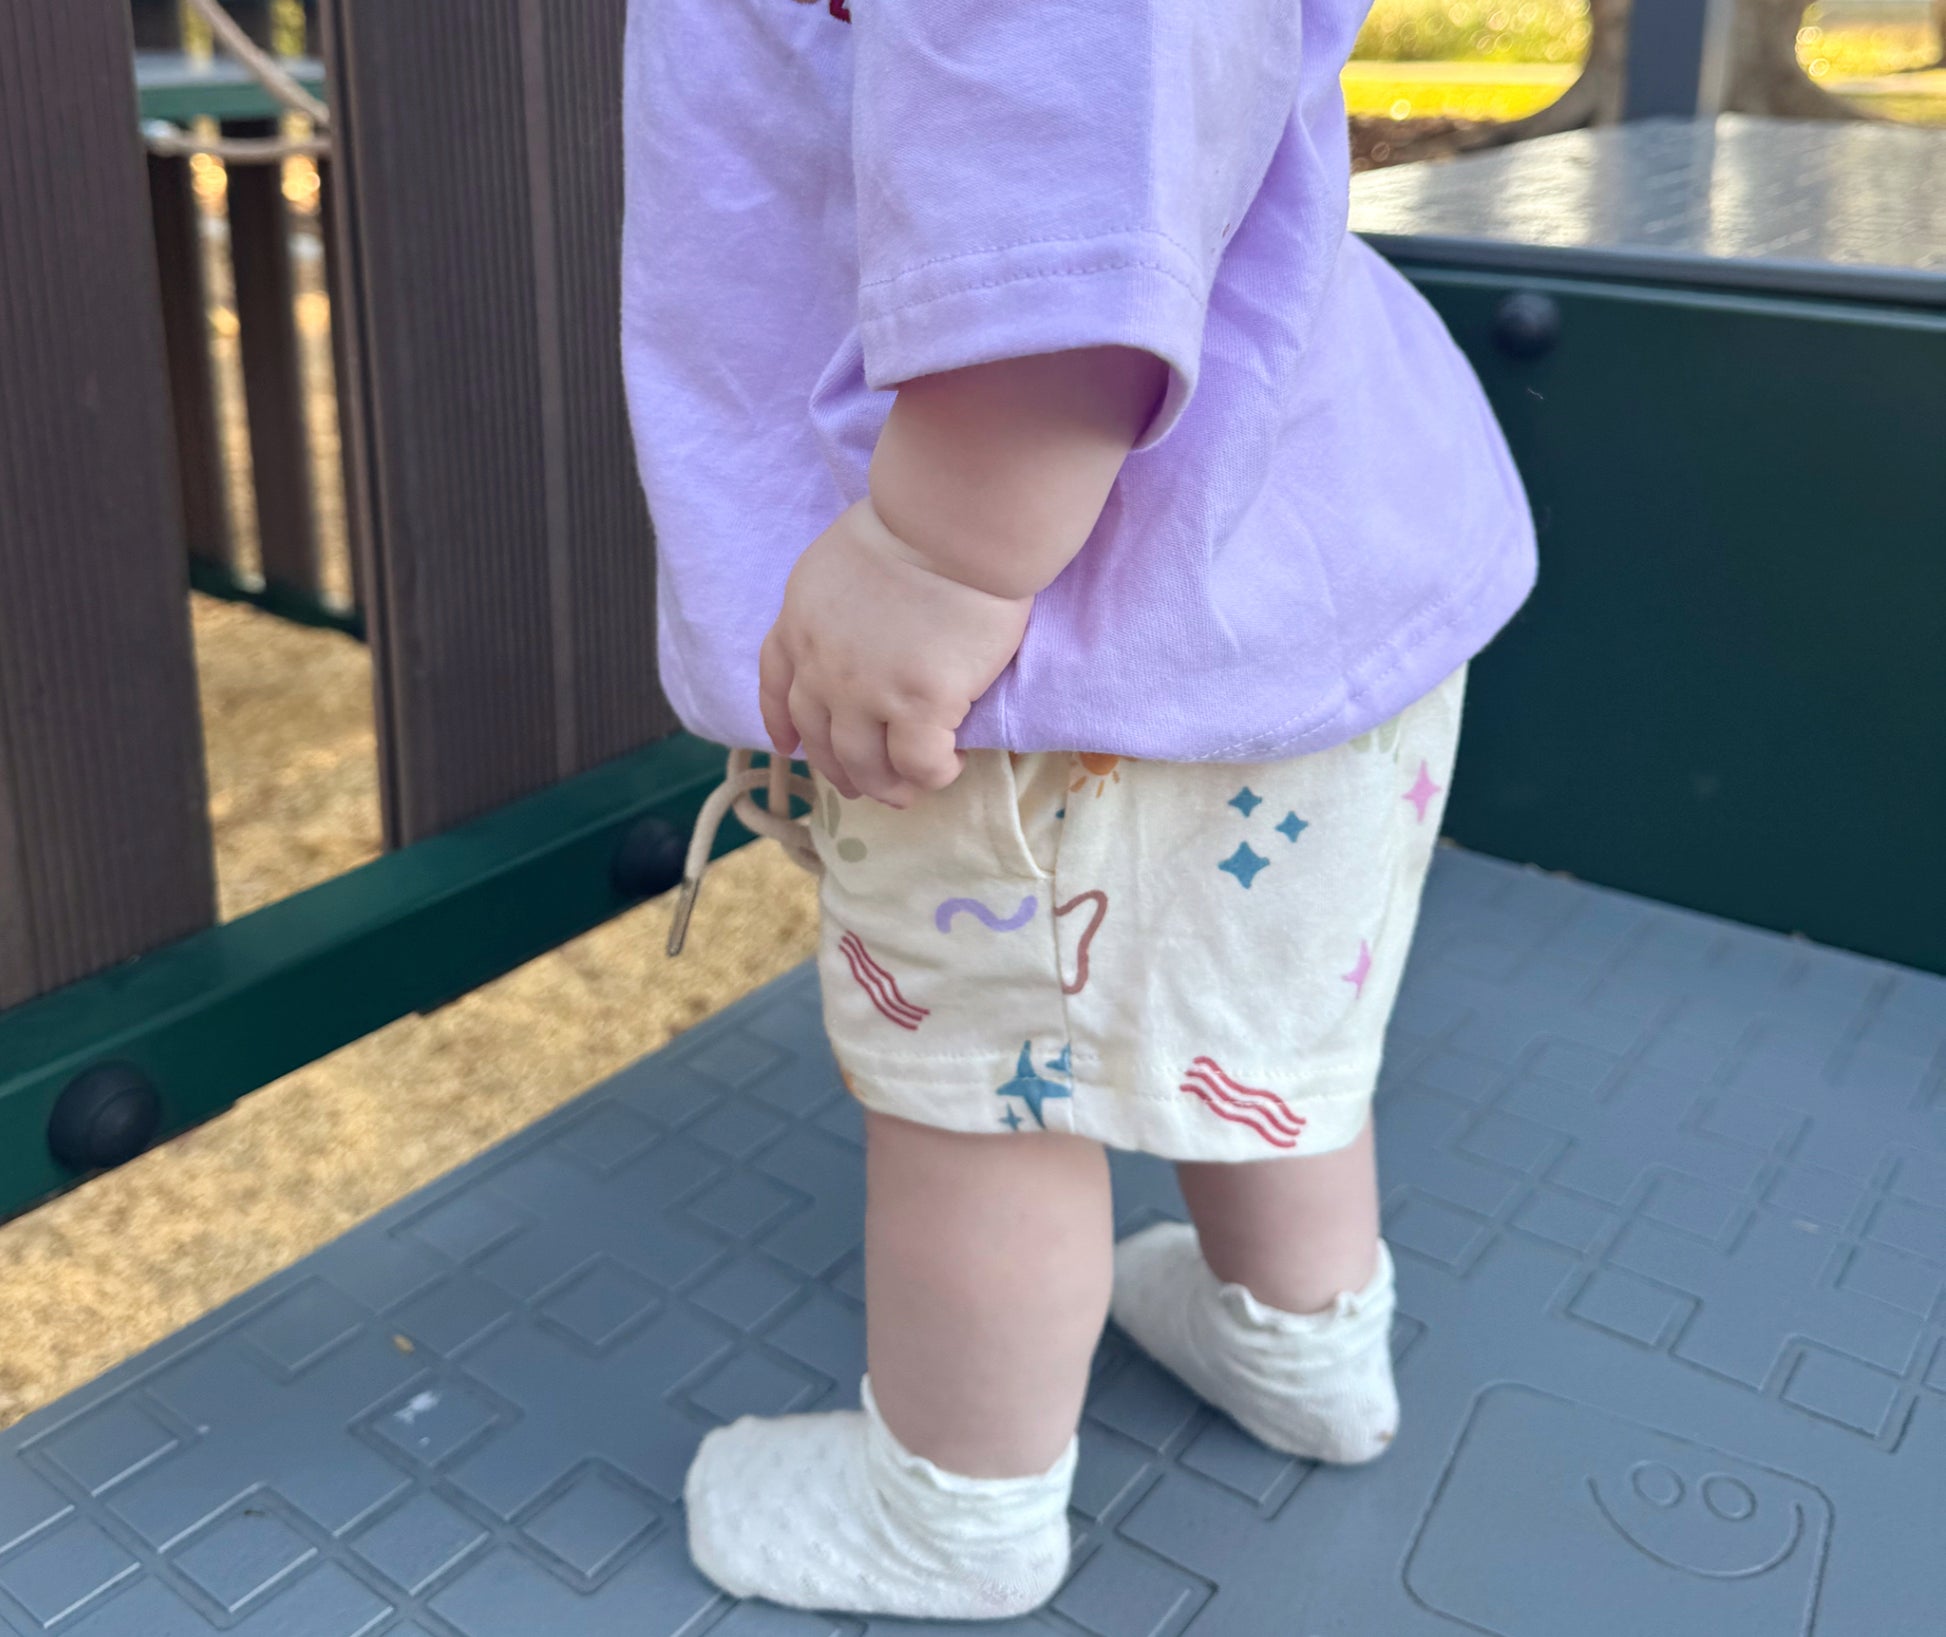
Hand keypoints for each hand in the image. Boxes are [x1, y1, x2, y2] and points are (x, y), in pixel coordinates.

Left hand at [759, 499, 1030, 806]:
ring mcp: (867, 692)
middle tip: (866, 784)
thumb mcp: (841, 557)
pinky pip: (919, 765)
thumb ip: (838, 601)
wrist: (950, 526)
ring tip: (908, 790)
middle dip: (841, 770)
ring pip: (864, 766)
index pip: (776, 683)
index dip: (781, 721)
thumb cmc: (914, 524)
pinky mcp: (919, 706)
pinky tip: (950, 765)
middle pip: (821, 739)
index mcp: (799, 623)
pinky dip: (933, 774)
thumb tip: (865, 624)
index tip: (789, 745)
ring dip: (885, 786)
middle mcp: (822, 666)